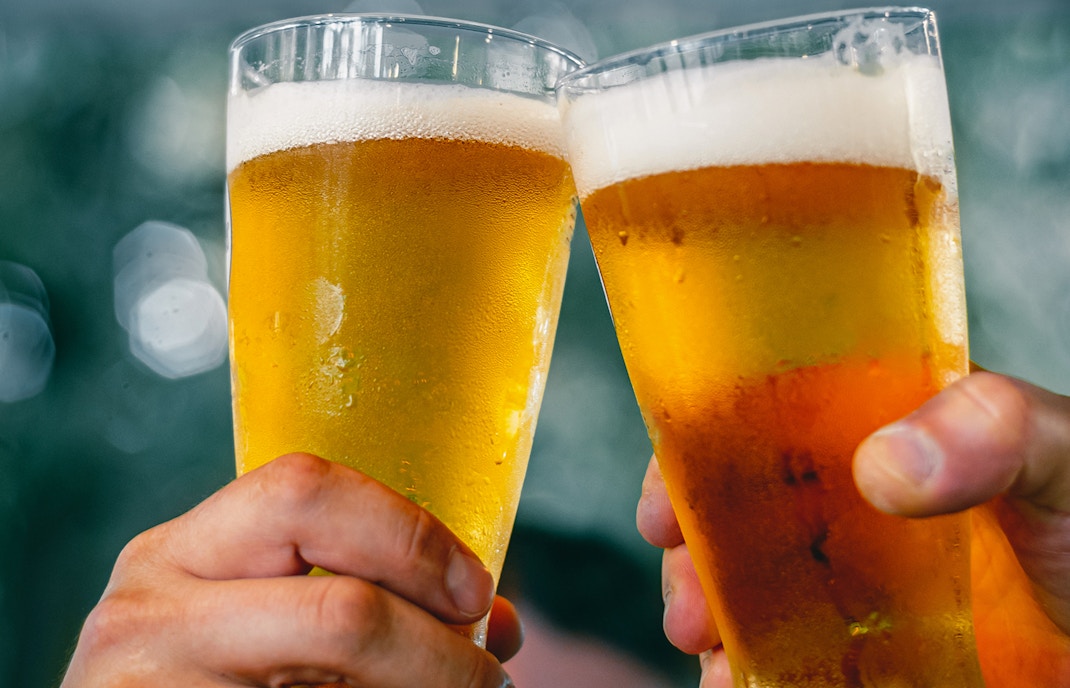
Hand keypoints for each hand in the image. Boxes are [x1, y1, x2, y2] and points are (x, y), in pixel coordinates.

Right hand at [61, 452, 520, 687]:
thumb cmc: (203, 674)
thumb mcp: (254, 617)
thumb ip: (361, 591)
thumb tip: (495, 623)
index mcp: (177, 552)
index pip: (307, 492)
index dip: (412, 536)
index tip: (474, 590)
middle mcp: (150, 616)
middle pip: (344, 609)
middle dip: (439, 650)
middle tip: (483, 675)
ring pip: (340, 685)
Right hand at [637, 371, 1069, 687]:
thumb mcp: (1065, 457)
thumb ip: (994, 431)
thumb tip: (881, 467)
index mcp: (879, 428)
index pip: (763, 419)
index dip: (699, 455)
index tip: (664, 510)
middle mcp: (855, 503)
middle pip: (739, 516)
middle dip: (695, 559)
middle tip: (687, 609)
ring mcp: (860, 581)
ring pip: (752, 590)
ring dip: (713, 621)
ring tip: (711, 658)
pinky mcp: (872, 649)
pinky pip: (788, 657)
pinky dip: (749, 672)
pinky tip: (739, 685)